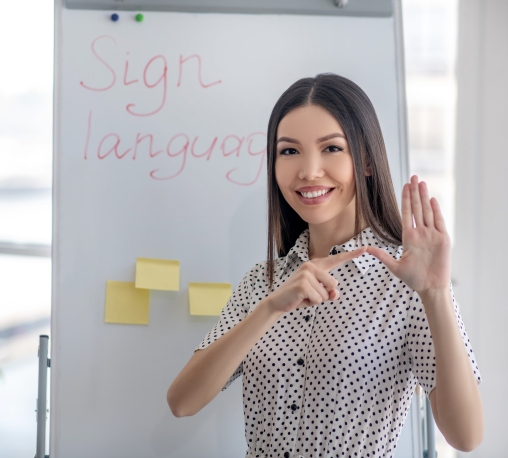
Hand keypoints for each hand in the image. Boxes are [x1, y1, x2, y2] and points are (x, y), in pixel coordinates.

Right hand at [267, 247, 366, 313]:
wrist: (278, 302)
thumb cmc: (299, 296)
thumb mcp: (317, 294)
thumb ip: (330, 292)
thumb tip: (335, 294)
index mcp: (316, 265)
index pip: (336, 259)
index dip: (351, 254)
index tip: (365, 248)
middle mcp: (311, 265)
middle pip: (333, 285)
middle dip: (324, 295)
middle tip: (308, 294)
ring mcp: (306, 274)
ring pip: (326, 294)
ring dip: (316, 300)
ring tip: (304, 296)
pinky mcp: (303, 284)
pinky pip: (318, 299)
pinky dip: (311, 303)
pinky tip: (301, 299)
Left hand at [366, 175, 450, 294]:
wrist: (430, 287)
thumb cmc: (413, 279)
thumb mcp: (395, 266)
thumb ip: (382, 256)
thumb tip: (366, 249)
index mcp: (409, 237)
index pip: (406, 213)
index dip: (406, 199)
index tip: (404, 186)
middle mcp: (421, 233)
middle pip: (417, 208)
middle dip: (415, 192)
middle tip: (413, 176)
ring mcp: (432, 235)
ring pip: (427, 211)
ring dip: (424, 197)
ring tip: (422, 182)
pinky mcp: (443, 240)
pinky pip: (439, 222)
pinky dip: (436, 210)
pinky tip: (432, 199)